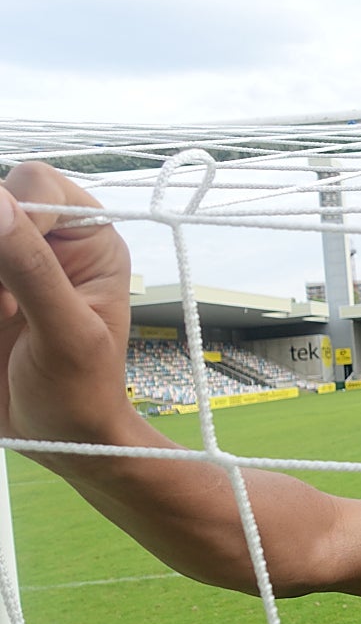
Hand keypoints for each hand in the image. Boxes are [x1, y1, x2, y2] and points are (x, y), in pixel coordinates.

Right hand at [0, 163, 133, 451]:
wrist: (60, 439)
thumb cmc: (82, 393)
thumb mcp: (65, 333)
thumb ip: (32, 269)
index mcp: (90, 240)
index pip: (36, 184)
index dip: (10, 212)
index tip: (8, 277)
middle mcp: (49, 241)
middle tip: (4, 310)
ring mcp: (9, 265)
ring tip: (4, 323)